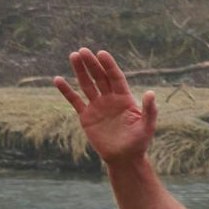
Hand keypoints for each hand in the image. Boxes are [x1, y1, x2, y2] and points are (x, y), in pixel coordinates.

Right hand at [53, 48, 159, 164]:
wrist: (124, 158)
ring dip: (80, 71)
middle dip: (92, 64)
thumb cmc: (139, 142)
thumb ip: (149, 110)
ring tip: (73, 56)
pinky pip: (75, 101)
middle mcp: (110, 99)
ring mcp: (97, 106)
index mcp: (125, 98)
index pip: (115, 77)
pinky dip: (66, 91)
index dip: (109, 65)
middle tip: (83, 50)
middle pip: (100, 77)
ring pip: (87, 84)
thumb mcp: (147, 126)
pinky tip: (58, 79)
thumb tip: (150, 93)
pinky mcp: (86, 116)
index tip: (101, 53)